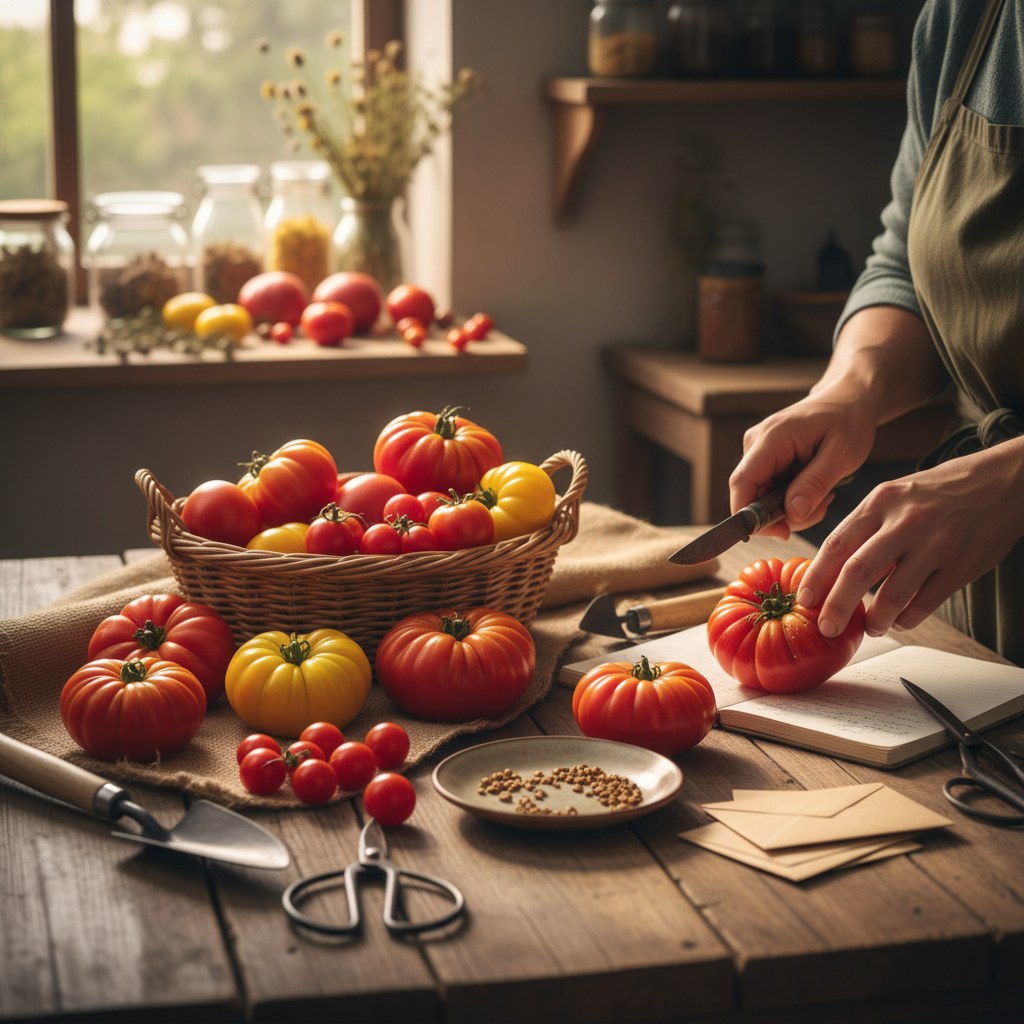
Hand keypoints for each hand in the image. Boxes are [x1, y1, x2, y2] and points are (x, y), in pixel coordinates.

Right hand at [729, 383, 876, 538]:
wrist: (847, 399)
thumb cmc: (848, 421)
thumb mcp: (842, 454)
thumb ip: (815, 484)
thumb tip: (792, 514)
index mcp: (771, 438)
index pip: (742, 483)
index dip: (751, 516)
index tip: (781, 533)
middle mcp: (755, 444)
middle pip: (751, 496)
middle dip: (783, 515)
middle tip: (820, 509)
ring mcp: (757, 452)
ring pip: (761, 498)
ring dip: (791, 509)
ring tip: (823, 496)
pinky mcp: (764, 460)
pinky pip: (768, 492)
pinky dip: (791, 500)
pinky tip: (815, 489)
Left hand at [796, 439, 1023, 637]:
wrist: (997, 483)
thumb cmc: (935, 494)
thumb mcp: (892, 496)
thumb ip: (862, 528)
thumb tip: (830, 571)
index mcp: (880, 503)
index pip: (836, 544)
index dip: (816, 577)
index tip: (803, 600)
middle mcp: (905, 522)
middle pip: (858, 571)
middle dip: (837, 606)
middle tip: (827, 627)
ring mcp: (935, 544)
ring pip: (893, 594)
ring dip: (876, 619)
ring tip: (870, 627)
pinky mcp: (961, 565)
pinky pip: (926, 602)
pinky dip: (907, 618)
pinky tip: (899, 621)